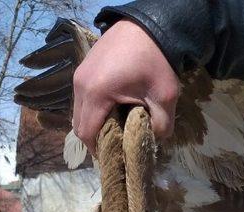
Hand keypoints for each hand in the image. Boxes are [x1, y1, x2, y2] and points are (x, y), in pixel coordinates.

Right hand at [73, 19, 179, 154]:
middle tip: (114, 143)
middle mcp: (81, 84)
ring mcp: (80, 73)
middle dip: (95, 138)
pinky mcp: (84, 66)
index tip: (113, 156)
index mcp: (96, 93)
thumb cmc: (156, 60)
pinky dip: (93, 107)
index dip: (98, 150)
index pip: (87, 133)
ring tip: (114, 125)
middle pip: (78, 124)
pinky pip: (82, 96)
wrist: (151, 24)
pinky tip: (112, 106)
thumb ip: (160, 127)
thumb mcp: (165, 98)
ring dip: (94, 121)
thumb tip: (153, 141)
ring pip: (79, 110)